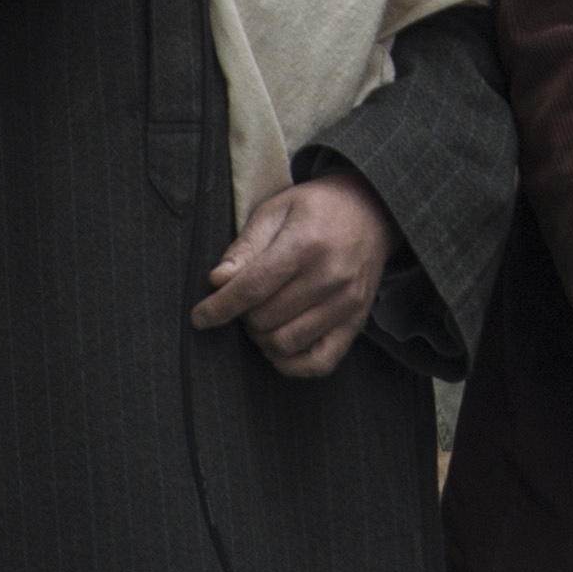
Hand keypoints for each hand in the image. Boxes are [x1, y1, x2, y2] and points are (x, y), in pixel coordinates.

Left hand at [195, 169, 396, 378]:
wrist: (372, 209)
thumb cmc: (316, 208)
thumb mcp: (276, 210)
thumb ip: (246, 247)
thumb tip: (217, 281)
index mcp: (306, 244)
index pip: (251, 289)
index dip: (218, 308)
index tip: (200, 317)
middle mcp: (330, 277)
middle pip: (264, 319)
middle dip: (242, 316)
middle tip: (244, 301)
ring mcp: (347, 303)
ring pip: (285, 343)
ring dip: (262, 338)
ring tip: (261, 318)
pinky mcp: (357, 321)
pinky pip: (319, 362)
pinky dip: (291, 363)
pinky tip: (279, 345)